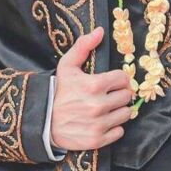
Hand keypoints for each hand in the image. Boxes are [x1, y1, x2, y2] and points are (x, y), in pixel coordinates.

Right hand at [51, 27, 134, 150]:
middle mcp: (98, 105)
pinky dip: (114, 127)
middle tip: (109, 94)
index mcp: (94, 85)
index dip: (119, 78)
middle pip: (127, 96)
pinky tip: (103, 121)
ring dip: (119, 110)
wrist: (43, 121)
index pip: (123, 79)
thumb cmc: (59, 91)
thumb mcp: (67, 66)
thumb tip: (100, 31)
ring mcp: (99, 124)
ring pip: (126, 114)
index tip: (112, 81)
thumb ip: (83, 46)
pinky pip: (120, 132)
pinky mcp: (97, 140)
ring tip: (106, 108)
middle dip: (120, 93)